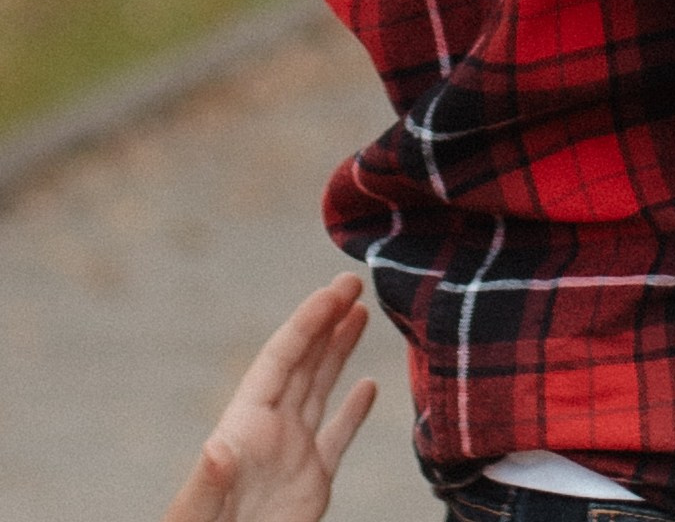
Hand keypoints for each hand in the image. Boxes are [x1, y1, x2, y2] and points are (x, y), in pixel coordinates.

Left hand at [161, 278, 376, 521]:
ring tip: (362, 312)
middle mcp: (270, 432)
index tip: (334, 291)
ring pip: (319, 389)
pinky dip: (354, 411)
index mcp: (244, 427)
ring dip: (339, 350)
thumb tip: (215, 449)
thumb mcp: (199, 514)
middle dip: (326, 321)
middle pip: (302, 363)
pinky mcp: (312, 483)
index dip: (306, 323)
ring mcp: (292, 456)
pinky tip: (369, 386)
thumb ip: (208, 483)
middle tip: (354, 281)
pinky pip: (337, 437)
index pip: (279, 360)